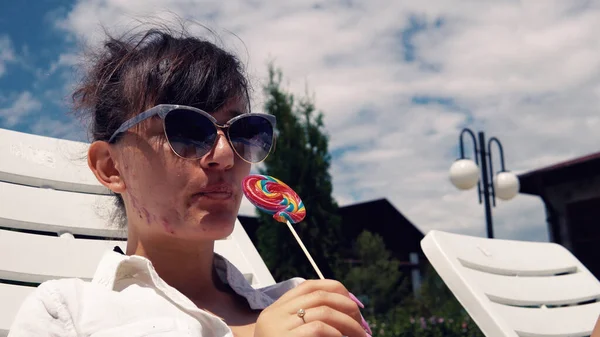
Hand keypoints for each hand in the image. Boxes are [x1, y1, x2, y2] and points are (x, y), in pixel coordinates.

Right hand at [254, 279, 369, 336]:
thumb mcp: (288, 333)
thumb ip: (306, 319)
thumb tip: (344, 308)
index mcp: (275, 310)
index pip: (308, 286)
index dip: (333, 289)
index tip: (351, 302)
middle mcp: (275, 315)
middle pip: (318, 296)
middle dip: (345, 305)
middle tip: (361, 321)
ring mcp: (279, 327)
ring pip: (323, 311)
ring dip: (348, 323)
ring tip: (360, 335)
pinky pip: (318, 329)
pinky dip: (335, 333)